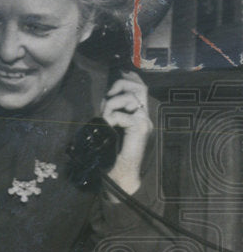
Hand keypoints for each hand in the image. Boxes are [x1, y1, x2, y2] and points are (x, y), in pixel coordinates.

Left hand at [101, 72, 151, 196]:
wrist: (121, 176)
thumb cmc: (112, 155)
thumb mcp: (110, 128)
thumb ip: (111, 113)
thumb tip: (106, 97)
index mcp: (139, 116)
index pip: (140, 89)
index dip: (130, 79)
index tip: (119, 75)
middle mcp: (145, 117)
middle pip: (139, 87)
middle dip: (121, 85)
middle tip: (108, 95)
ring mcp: (145, 122)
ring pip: (130, 98)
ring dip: (112, 104)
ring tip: (105, 118)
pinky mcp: (141, 129)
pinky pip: (123, 115)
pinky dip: (111, 119)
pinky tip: (109, 128)